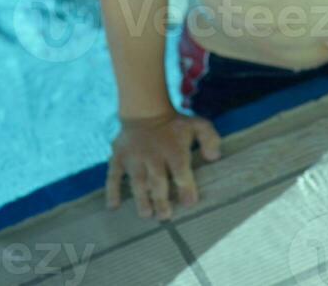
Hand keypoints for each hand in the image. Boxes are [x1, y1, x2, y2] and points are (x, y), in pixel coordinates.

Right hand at [106, 109, 221, 219]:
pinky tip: (113, 206)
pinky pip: (113, 175)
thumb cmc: (174, 124)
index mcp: (174, 149)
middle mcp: (153, 155)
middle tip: (165, 216)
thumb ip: (209, 139)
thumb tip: (215, 157)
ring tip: (146, 214)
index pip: (180, 169)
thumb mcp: (197, 125)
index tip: (189, 202)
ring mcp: (134, 157)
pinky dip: (112, 190)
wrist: (146, 110)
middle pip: (157, 180)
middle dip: (161, 199)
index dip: (186, 186)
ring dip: (141, 199)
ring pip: (137, 181)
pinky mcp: (119, 157)